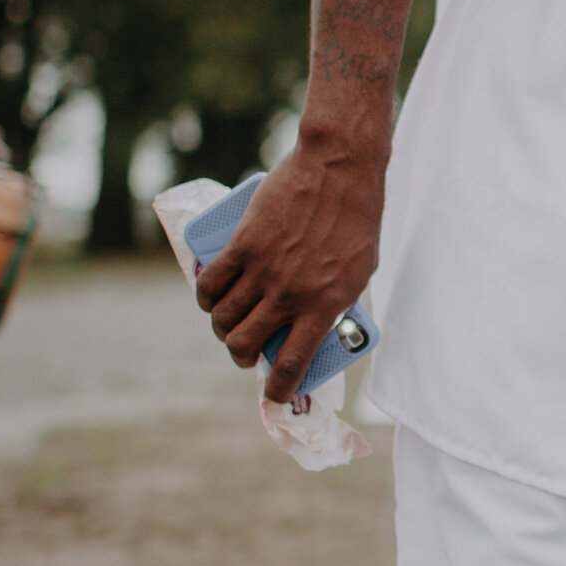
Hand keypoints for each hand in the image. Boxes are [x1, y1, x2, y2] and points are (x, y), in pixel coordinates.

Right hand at [194, 138, 383, 400]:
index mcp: (324, 305)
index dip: (280, 388)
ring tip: (227, 325)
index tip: (274, 396)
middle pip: (246, 342)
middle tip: (245, 352)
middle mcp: (289, 294)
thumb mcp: (361, 271)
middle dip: (240, 355)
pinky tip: (208, 299)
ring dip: (221, 328)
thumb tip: (314, 322)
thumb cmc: (357, 218)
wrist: (339, 169)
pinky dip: (205, 296)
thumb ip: (336, 299)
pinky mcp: (242, 245)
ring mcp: (263, 270)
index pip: (293, 362)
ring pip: (224, 316)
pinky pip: (211, 282)